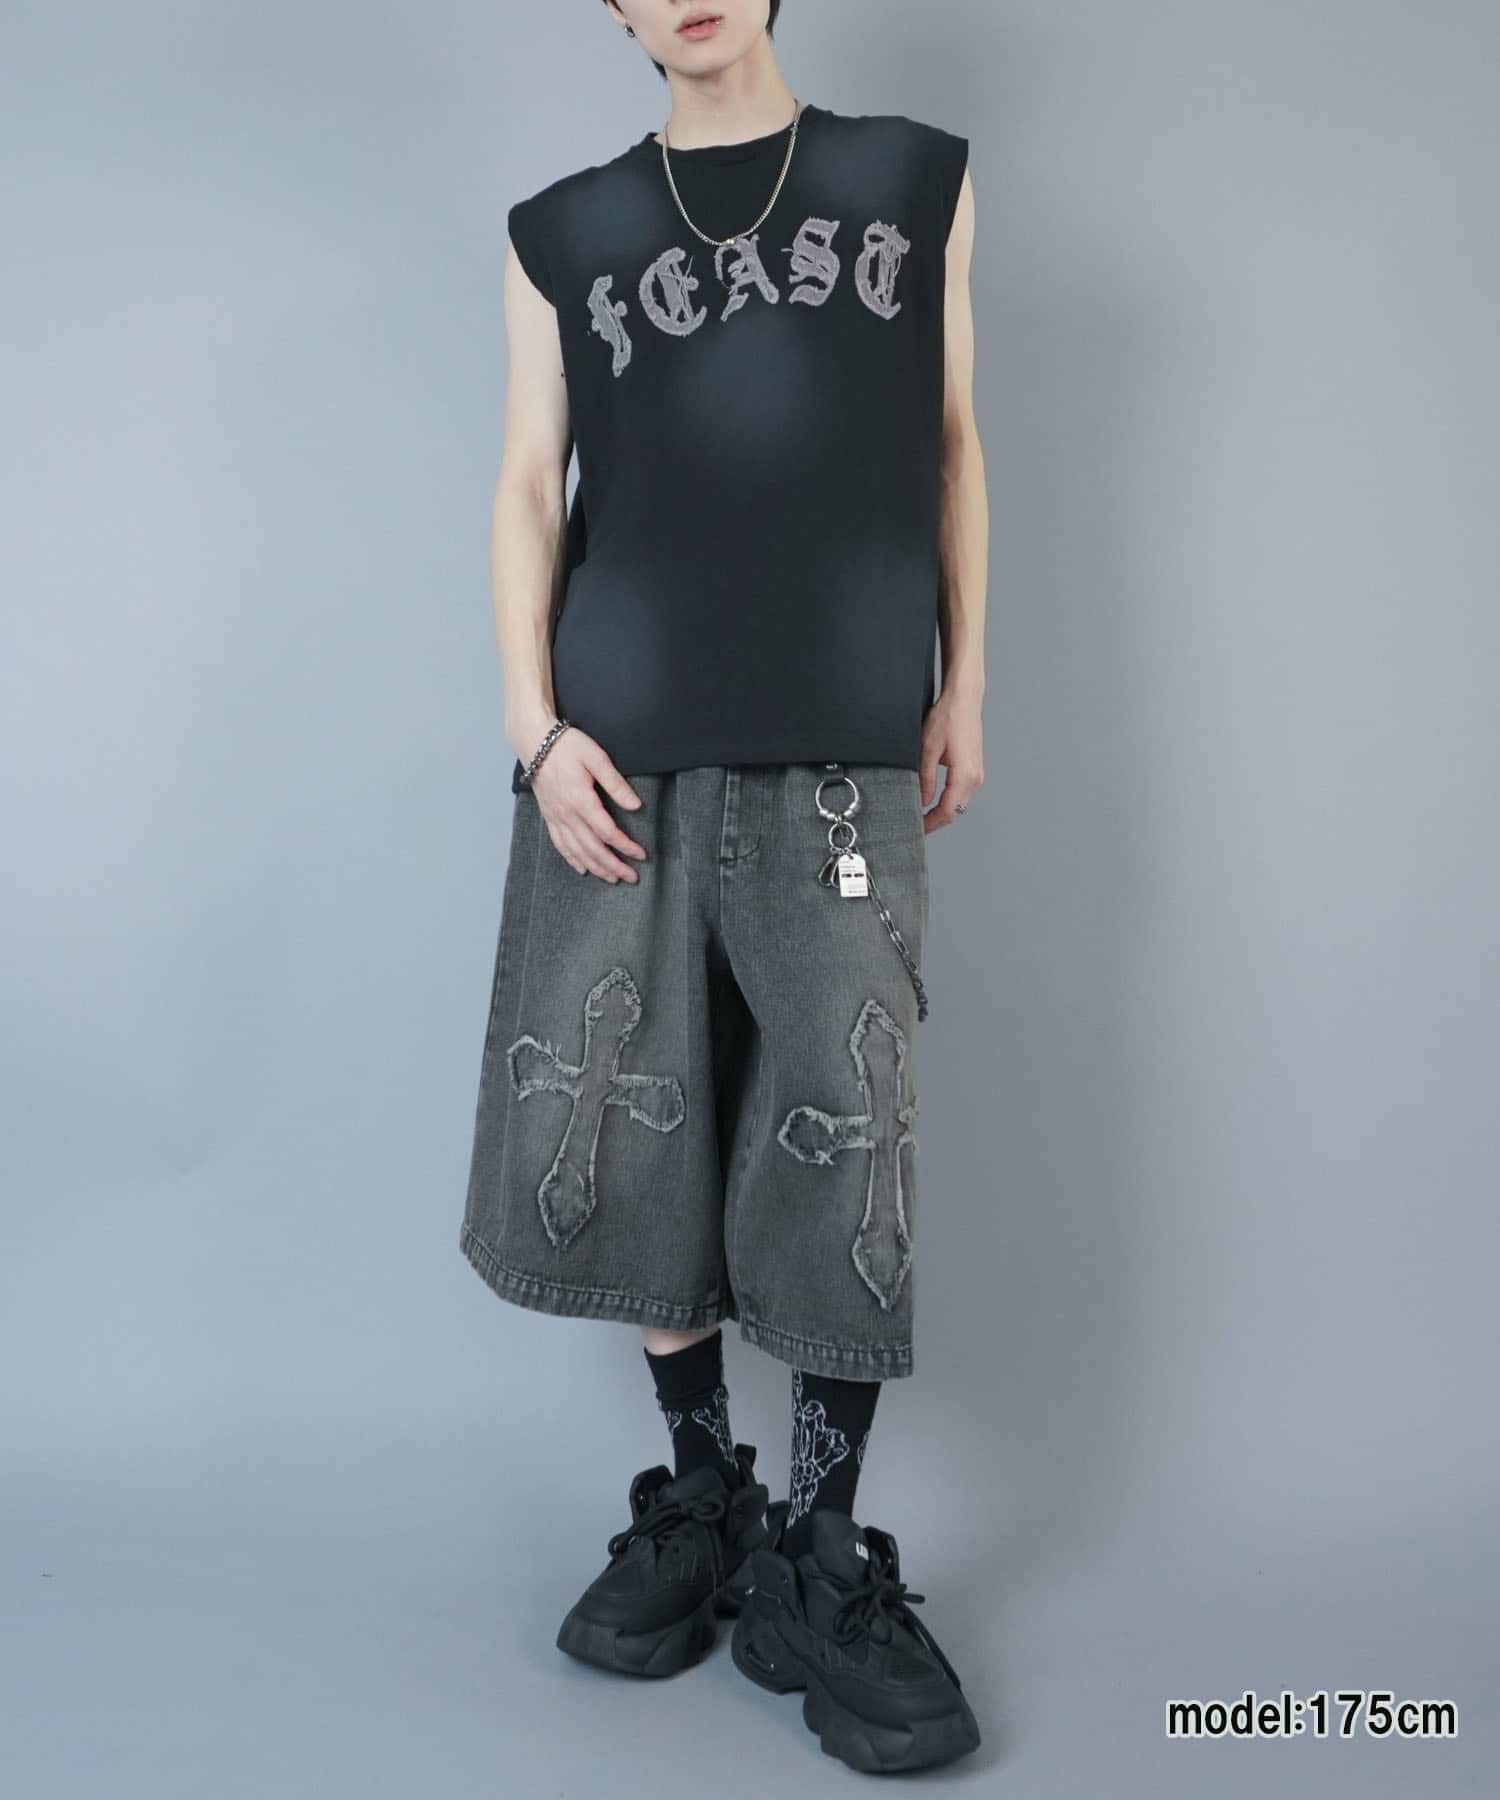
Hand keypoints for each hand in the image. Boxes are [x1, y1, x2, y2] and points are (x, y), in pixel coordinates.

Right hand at [528, 727, 647, 881]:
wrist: (534, 741)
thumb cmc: (567, 746)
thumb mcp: (596, 757)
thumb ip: (615, 783)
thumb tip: (635, 806)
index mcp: (581, 800)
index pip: (607, 832)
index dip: (625, 846)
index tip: (641, 855)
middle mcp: (567, 814)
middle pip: (593, 848)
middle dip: (613, 866)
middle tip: (632, 877)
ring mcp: (555, 817)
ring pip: (577, 851)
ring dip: (596, 868)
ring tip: (612, 879)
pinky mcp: (548, 816)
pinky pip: (559, 845)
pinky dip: (572, 860)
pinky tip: (582, 869)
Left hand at [918, 687, 983, 830]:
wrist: (964, 699)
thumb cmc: (947, 718)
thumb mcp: (927, 749)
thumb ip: (925, 778)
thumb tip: (922, 801)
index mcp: (964, 775)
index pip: (948, 811)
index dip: (931, 824)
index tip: (916, 829)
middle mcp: (975, 778)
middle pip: (956, 812)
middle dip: (936, 822)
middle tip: (915, 826)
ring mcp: (977, 773)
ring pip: (960, 804)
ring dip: (942, 812)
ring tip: (921, 816)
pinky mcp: (975, 768)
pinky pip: (962, 793)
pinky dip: (949, 801)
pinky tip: (934, 801)